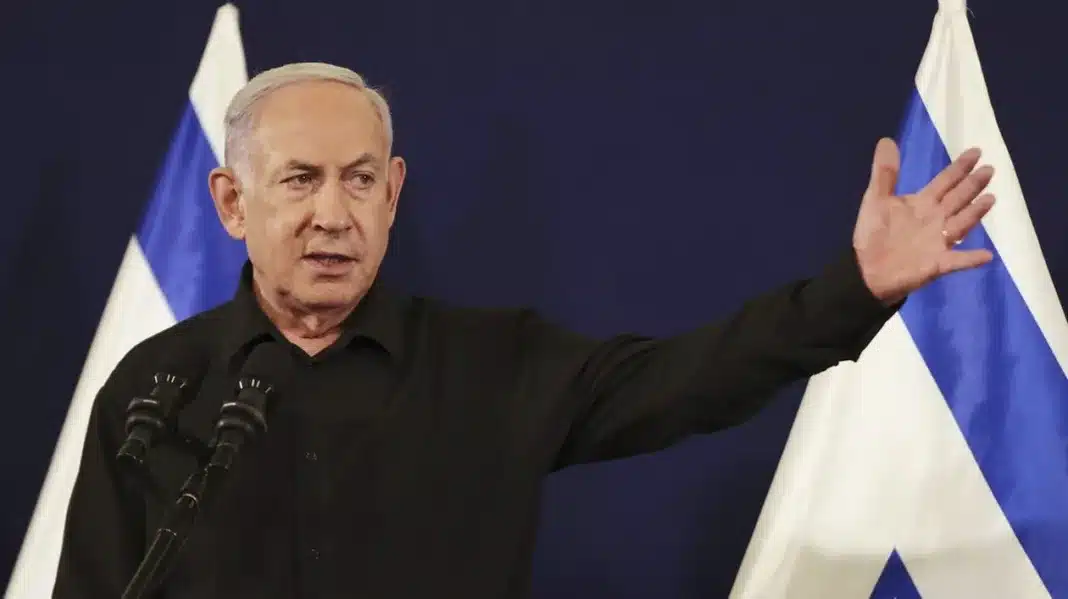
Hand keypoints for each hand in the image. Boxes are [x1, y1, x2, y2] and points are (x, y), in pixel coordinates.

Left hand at [852, 137, 994, 304]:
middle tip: (989, 170)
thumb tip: (886, 140)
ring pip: (961, 223)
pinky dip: (970, 258)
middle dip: (972, 185)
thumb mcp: (876, 199)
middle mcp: (935, 219)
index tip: (976, 151)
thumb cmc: (873, 233)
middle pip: (958, 198)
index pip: (945, 182)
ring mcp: (938, 241)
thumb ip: (884, 173)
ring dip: (975, 213)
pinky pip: (957, 261)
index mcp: (923, 203)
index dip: (959, 168)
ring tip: (989, 199)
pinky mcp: (937, 263)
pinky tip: (986, 255)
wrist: (866, 269)